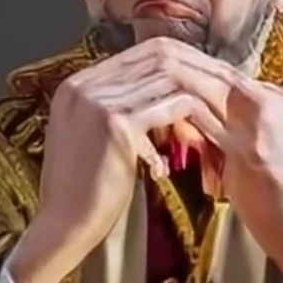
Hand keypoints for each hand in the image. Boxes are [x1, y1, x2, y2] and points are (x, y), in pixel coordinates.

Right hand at [7, 39, 219, 282]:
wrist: (64, 225)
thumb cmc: (81, 190)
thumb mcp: (88, 139)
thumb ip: (113, 112)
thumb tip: (154, 99)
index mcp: (75, 85)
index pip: (134, 57)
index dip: (172, 69)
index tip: (199, 88)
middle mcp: (83, 85)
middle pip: (152, 61)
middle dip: (188, 80)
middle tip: (218, 99)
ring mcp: (98, 102)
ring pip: (166, 83)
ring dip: (194, 103)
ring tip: (214, 123)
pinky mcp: (116, 124)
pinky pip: (170, 109)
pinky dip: (191, 124)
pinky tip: (200, 147)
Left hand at [161, 42, 282, 282]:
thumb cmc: (271, 196)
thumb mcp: (250, 150)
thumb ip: (225, 127)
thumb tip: (185, 116)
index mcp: (275, 99)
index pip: (222, 70)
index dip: (185, 62)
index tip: (151, 61)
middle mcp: (272, 103)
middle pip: (215, 71)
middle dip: (173, 63)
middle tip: (137, 62)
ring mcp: (263, 124)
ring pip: (208, 88)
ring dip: (171, 82)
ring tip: (138, 80)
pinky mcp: (250, 150)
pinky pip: (205, 120)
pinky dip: (177, 112)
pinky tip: (152, 113)